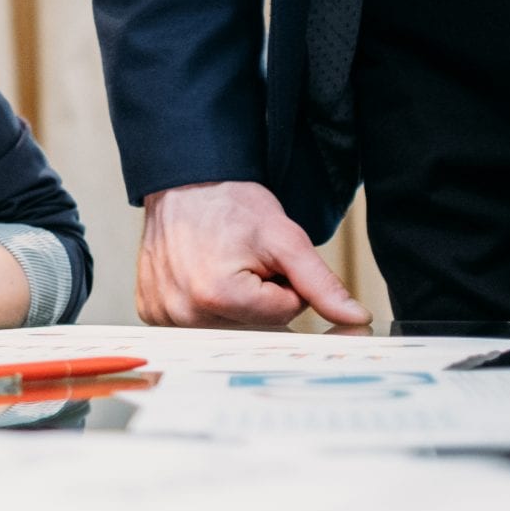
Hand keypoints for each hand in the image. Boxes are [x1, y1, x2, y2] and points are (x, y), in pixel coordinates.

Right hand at [136, 181, 370, 327]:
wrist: (184, 183)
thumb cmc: (231, 204)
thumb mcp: (286, 239)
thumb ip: (322, 284)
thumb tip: (357, 320)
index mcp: (218, 297)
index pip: (285, 314)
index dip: (286, 285)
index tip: (268, 259)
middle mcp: (185, 314)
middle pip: (255, 326)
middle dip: (261, 299)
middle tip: (245, 262)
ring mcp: (163, 315)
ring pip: (229, 327)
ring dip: (236, 303)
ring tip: (222, 266)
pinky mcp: (151, 312)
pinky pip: (197, 323)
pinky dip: (206, 304)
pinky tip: (200, 276)